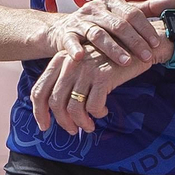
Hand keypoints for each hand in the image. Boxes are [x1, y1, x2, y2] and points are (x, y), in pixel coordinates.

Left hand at [30, 43, 151, 134]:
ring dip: (81, 122)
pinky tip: (103, 111)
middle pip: (55, 102)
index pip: (39, 90)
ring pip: (74, 108)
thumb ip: (67, 79)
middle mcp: (69, 64)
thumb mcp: (82, 63)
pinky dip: (98, 113)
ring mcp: (85, 70)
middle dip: (62, 121)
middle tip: (72, 130)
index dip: (39, 112)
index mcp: (59, 60)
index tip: (45, 126)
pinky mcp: (103, 77)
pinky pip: (94, 106)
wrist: (135, 44)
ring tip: (89, 126)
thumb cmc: (107, 58)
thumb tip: (56, 110)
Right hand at [45, 0, 174, 66]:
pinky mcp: (66, 35)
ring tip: (126, 61)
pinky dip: (75, 49)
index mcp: (111, 1)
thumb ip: (147, 9)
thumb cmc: (100, 23)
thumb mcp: (122, 13)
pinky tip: (81, 58)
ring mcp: (80, 21)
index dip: (145, 28)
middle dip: (134, 41)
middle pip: (118, 24)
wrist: (64, 29)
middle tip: (147, 56)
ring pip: (98, 34)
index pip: (132, 13)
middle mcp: (95, 8)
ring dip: (113, 48)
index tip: (156, 43)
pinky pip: (70, 42)